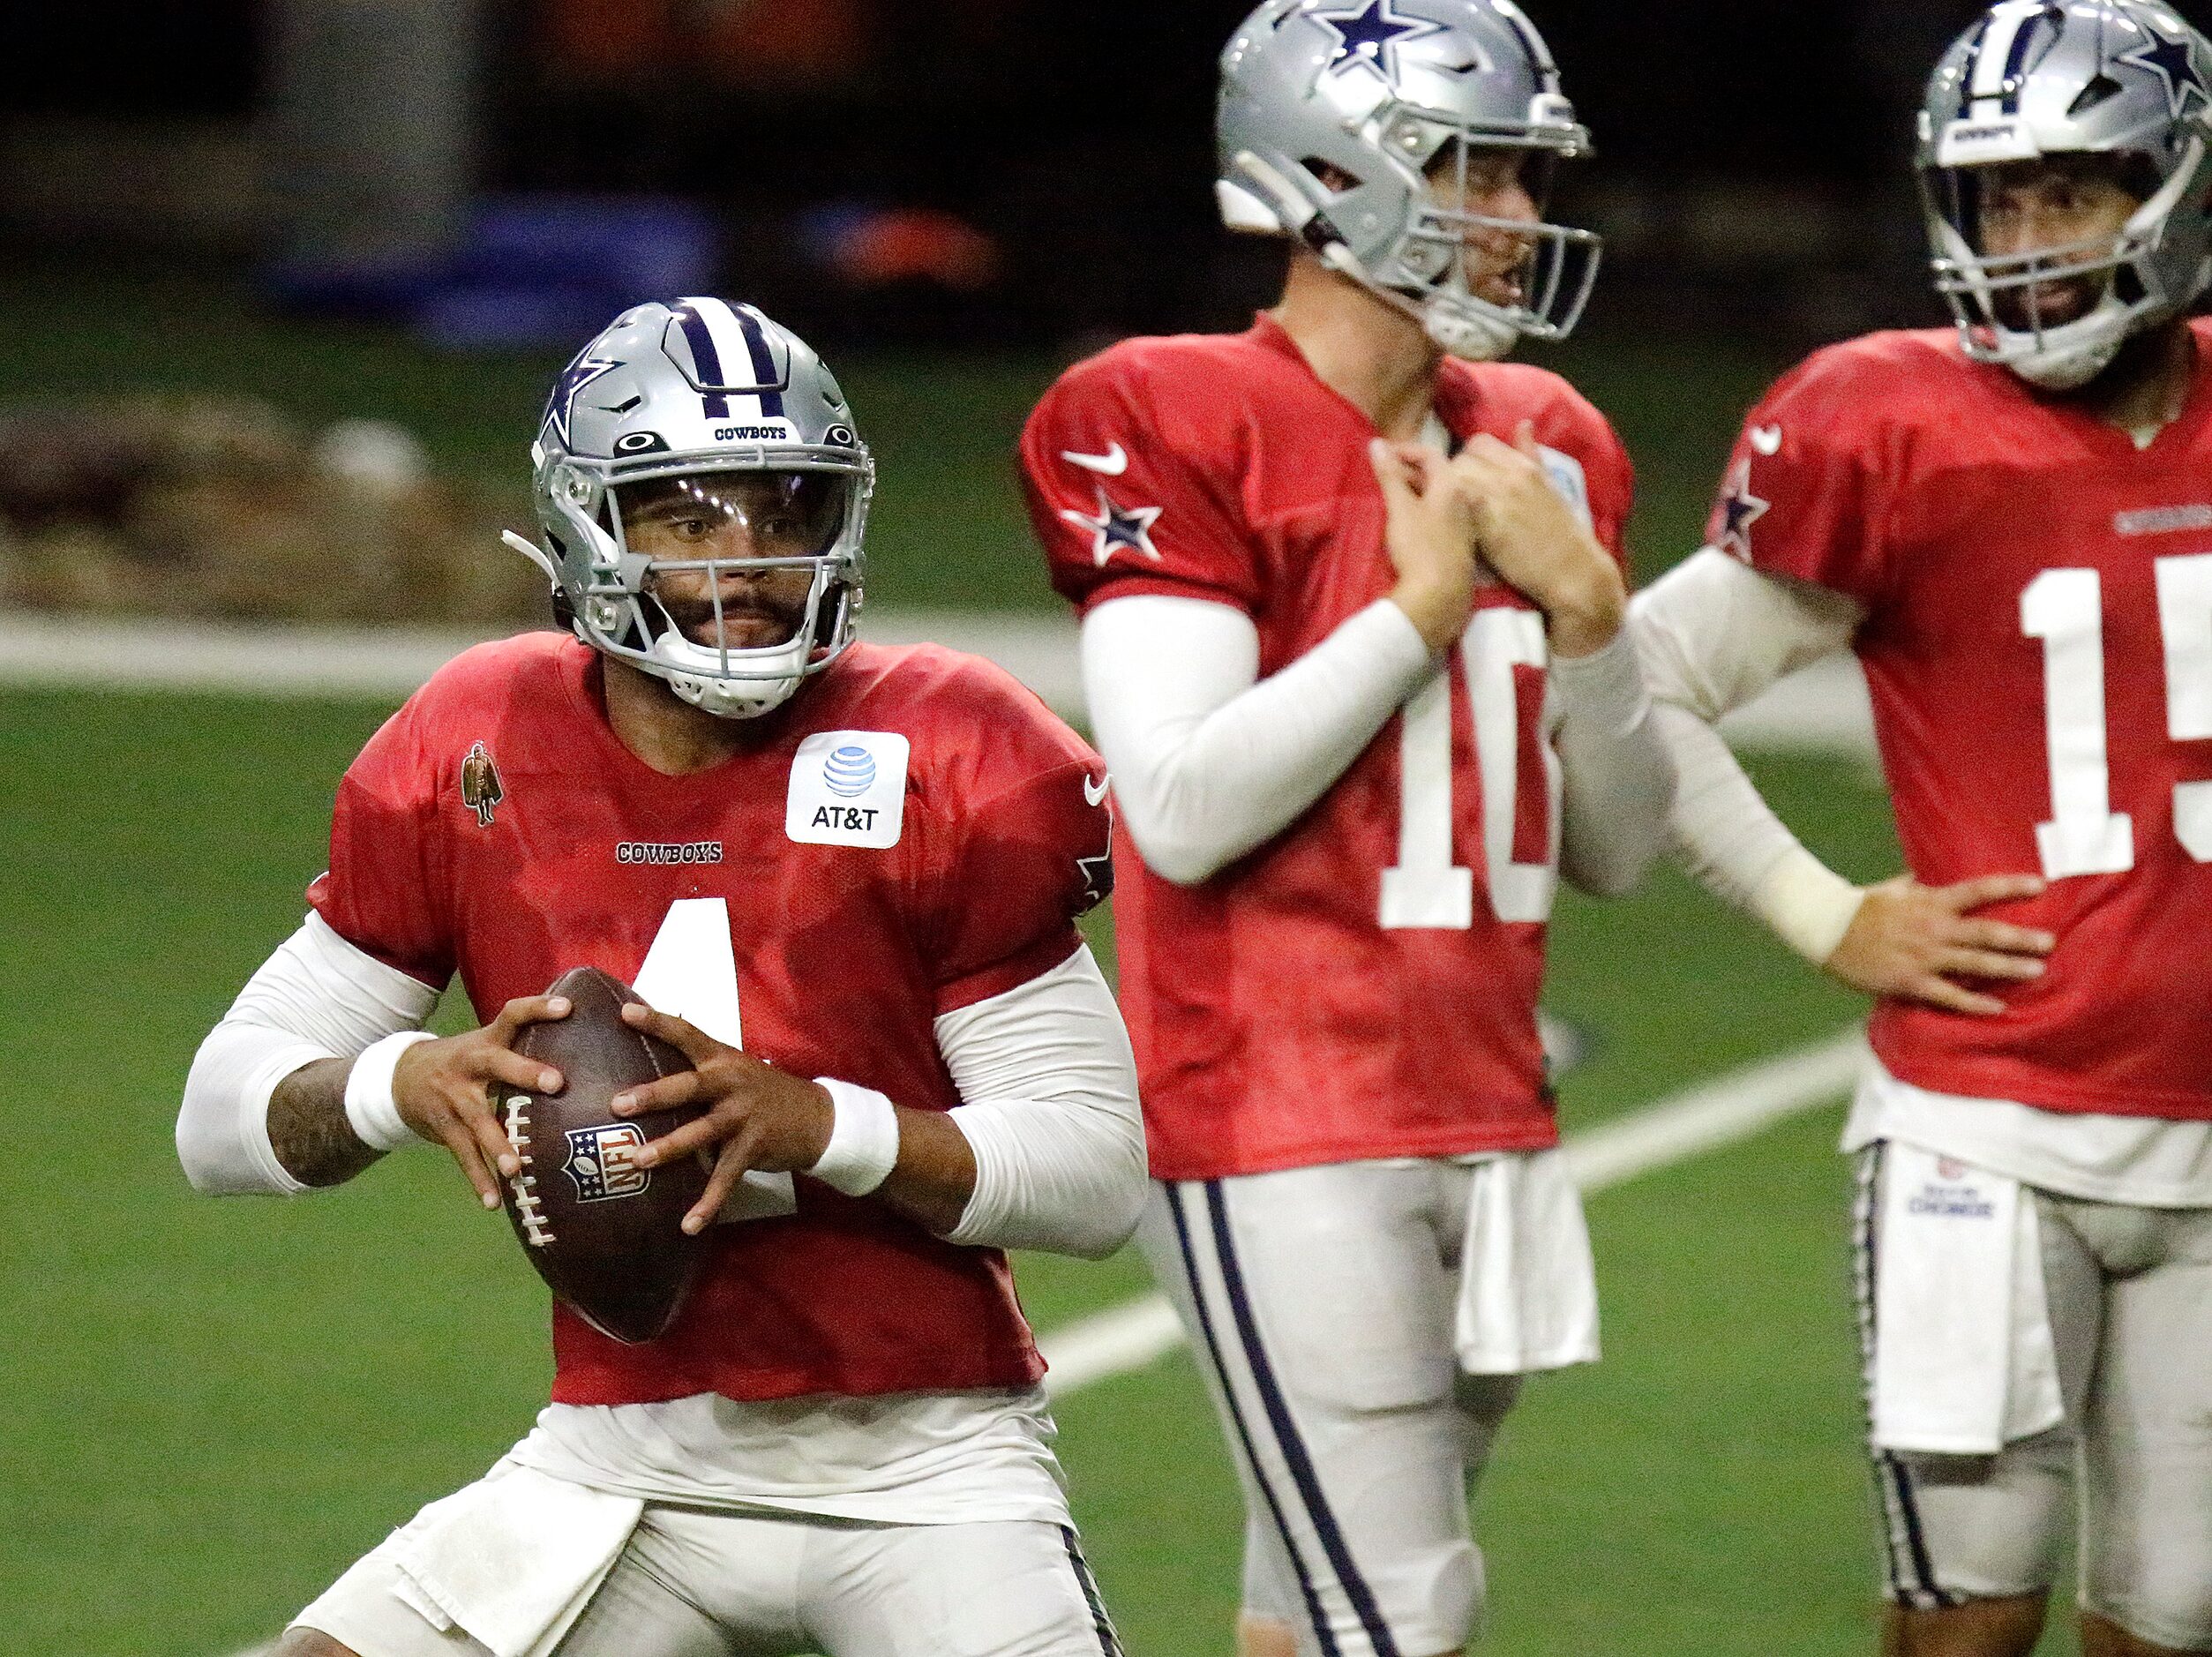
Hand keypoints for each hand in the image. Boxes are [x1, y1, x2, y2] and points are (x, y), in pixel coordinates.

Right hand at [391, 994, 571, 1208]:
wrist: (400, 1077)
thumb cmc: (466, 1061)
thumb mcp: (487, 1043)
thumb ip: (524, 1044)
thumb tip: (588, 1042)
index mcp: (487, 1040)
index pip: (513, 1015)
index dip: (537, 1009)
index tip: (567, 1008)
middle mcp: (471, 1065)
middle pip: (498, 1064)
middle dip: (526, 1073)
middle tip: (557, 1084)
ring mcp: (455, 1097)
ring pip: (479, 1121)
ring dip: (498, 1145)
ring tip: (518, 1168)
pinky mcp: (445, 1127)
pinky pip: (464, 1155)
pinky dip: (479, 1180)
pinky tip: (495, 1202)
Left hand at [611, 1003, 837, 1234]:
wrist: (817, 1117)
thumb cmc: (763, 1091)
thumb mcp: (736, 1069)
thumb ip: (699, 1067)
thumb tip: (647, 1060)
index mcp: (722, 1059)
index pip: (687, 1033)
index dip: (656, 1022)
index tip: (624, 1013)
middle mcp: (731, 1083)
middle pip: (689, 1086)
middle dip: (653, 1095)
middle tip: (618, 1104)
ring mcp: (743, 1116)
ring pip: (702, 1132)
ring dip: (670, 1147)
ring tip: (638, 1160)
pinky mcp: (753, 1148)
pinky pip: (725, 1178)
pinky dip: (707, 1203)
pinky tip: (687, 1224)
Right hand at [1370, 437, 1480, 653]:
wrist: (1441, 597)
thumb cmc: (1420, 547)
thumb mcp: (1400, 508)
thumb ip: (1389, 475)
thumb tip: (1377, 443)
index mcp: (1452, 485)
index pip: (1431, 453)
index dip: (1405, 449)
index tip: (1382, 454)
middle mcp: (1466, 499)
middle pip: (1439, 474)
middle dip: (1410, 469)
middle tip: (1384, 474)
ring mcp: (1467, 523)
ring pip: (1441, 496)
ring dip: (1418, 490)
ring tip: (1393, 496)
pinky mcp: (1462, 544)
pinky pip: (1444, 515)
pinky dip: (1426, 509)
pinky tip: (1412, 521)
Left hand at [1447, 422, 1625, 657]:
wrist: (1572, 570)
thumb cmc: (1562, 534)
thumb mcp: (1550, 487)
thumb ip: (1531, 456)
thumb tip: (1524, 424)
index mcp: (1526, 465)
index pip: (1479, 442)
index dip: (1468, 459)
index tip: (1469, 480)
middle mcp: (1510, 474)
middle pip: (1461, 458)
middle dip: (1454, 475)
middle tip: (1458, 500)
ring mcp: (1496, 495)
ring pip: (1452, 477)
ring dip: (1447, 493)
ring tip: (1455, 515)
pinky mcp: (1484, 520)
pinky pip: (1453, 502)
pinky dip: (1449, 511)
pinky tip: (1455, 528)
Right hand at [1826, 874, 2054, 1015]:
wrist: (1826, 928)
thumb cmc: (1860, 905)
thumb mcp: (1893, 887)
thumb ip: (1918, 884)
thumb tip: (1932, 873)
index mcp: (1930, 902)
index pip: (1979, 891)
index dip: (2011, 887)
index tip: (2041, 886)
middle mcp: (1933, 929)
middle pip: (1987, 933)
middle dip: (2021, 937)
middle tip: (2050, 942)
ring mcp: (1924, 957)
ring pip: (1976, 963)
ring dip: (2010, 967)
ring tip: (2038, 970)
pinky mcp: (1911, 981)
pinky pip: (1949, 995)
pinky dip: (1975, 1003)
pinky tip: (1999, 1007)